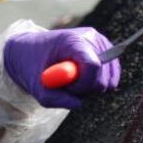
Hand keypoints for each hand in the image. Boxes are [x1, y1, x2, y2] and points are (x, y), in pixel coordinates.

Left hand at [3, 27, 119, 108]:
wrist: (31, 49)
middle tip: (65, 86)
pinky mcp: (106, 51)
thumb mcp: (36, 86)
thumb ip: (54, 98)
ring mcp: (101, 44)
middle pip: (104, 77)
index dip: (82, 84)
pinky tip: (80, 78)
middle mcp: (92, 38)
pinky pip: (111, 78)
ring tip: (71, 81)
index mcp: (72, 40)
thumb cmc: (32, 65)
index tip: (67, 89)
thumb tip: (77, 104)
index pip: (93, 66)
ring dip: (89, 88)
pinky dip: (95, 84)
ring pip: (109, 80)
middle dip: (84, 88)